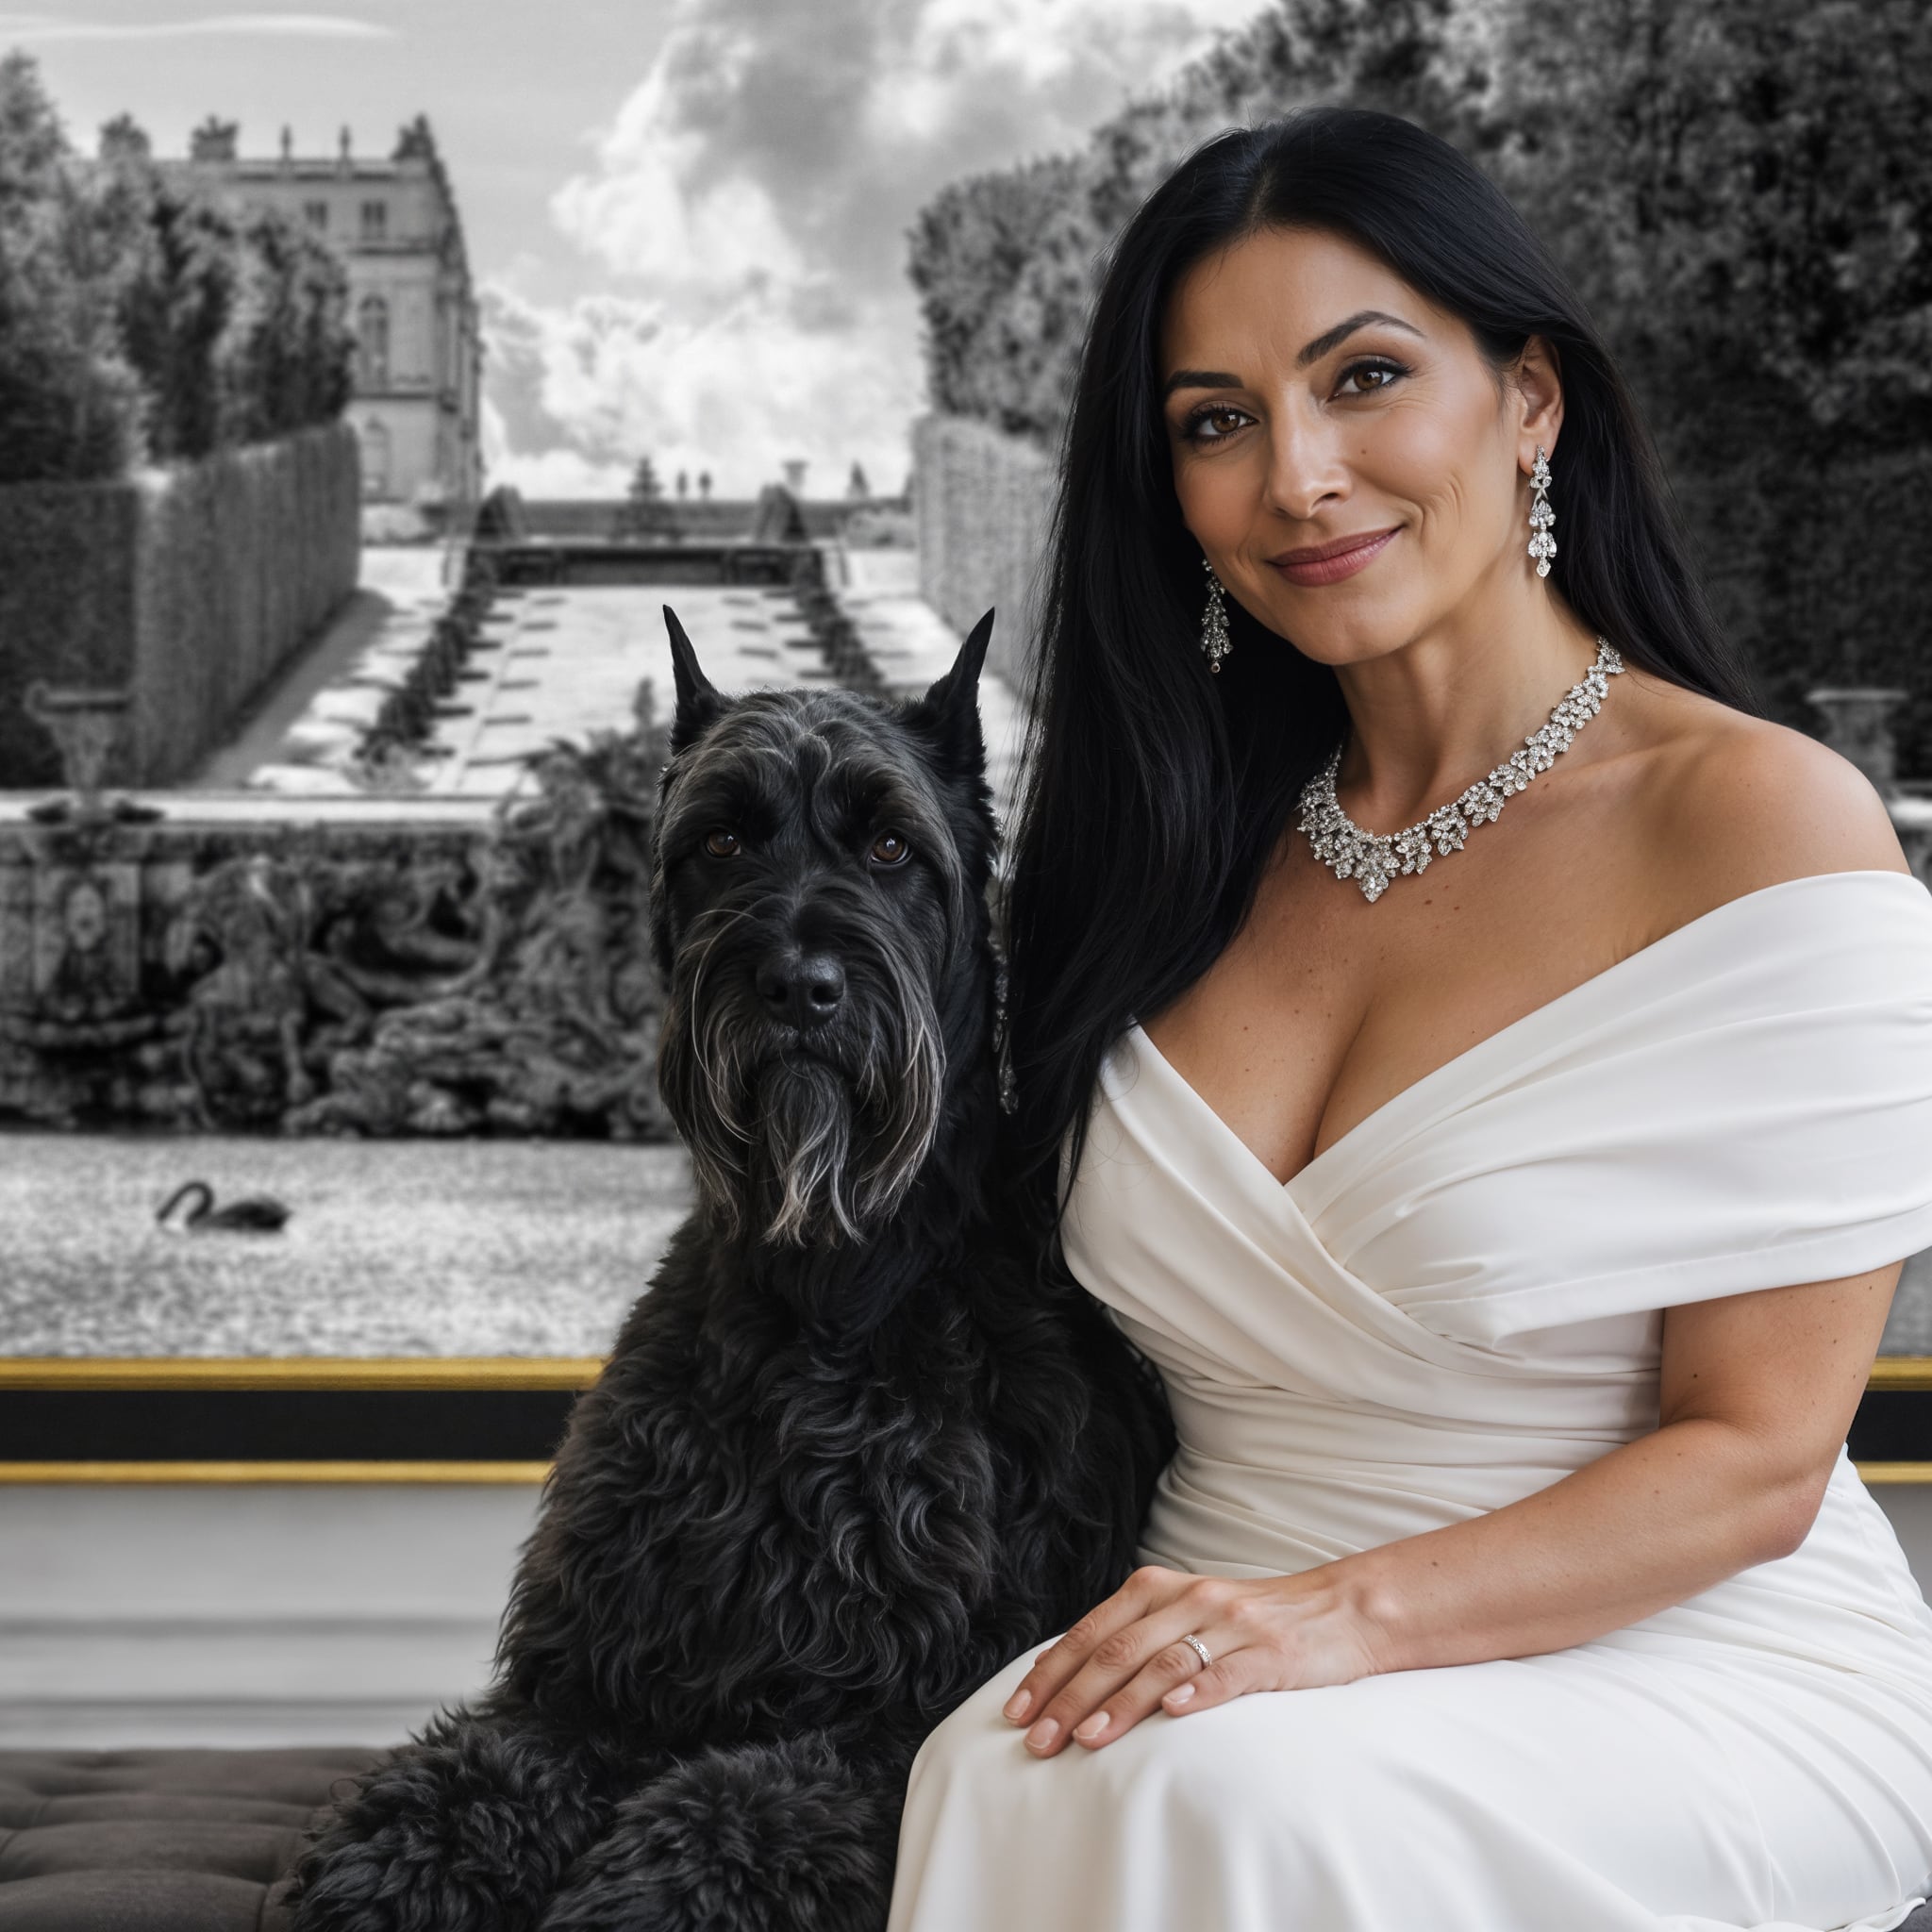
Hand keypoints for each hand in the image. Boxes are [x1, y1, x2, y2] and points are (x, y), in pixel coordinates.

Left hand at [1002, 1563, 1385, 1755]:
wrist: (1337, 1609)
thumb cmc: (1249, 1621)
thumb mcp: (1185, 1614)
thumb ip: (1135, 1637)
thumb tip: (1068, 1680)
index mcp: (1158, 1589)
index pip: (1090, 1633)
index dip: (1051, 1673)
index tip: (1018, 1712)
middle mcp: (1188, 1600)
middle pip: (1117, 1652)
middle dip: (1071, 1698)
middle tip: (1038, 1741)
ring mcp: (1229, 1626)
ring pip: (1162, 1664)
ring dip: (1121, 1704)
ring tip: (1087, 1739)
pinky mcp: (1269, 1654)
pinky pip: (1228, 1673)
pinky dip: (1199, 1693)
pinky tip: (1173, 1714)